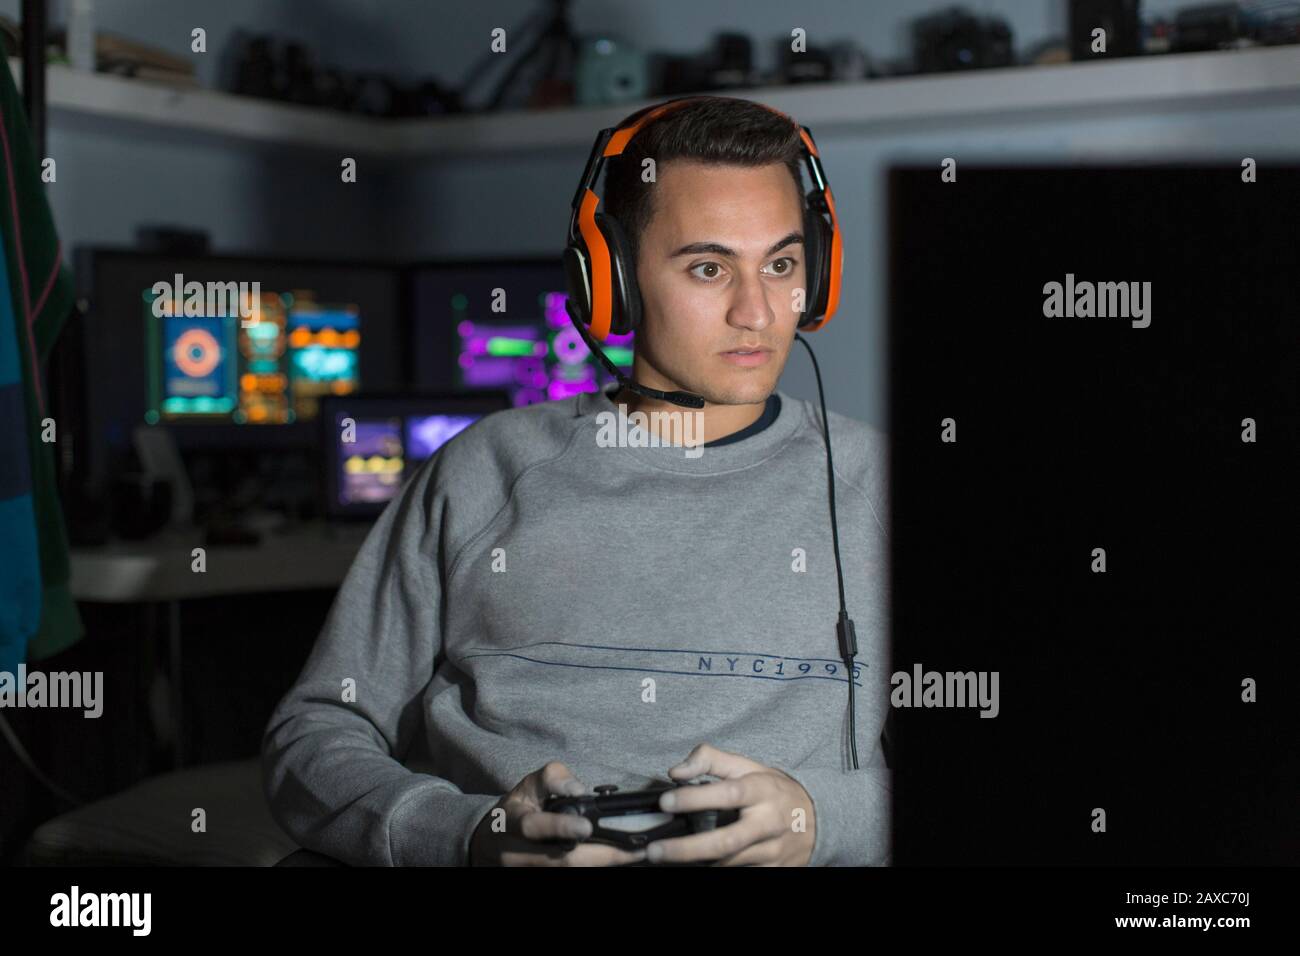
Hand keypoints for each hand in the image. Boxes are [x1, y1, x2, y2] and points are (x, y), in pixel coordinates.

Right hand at [468, 761, 648, 866]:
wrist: (493, 842)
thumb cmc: (518, 807)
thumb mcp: (528, 784)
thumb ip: (554, 779)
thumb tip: (580, 790)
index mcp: (512, 822)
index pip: (532, 826)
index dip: (559, 827)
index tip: (587, 826)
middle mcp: (517, 853)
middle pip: (562, 861)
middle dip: (600, 856)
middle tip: (634, 849)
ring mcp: (529, 871)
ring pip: (569, 870)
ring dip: (604, 863)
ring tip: (635, 853)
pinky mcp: (542, 876)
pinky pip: (569, 874)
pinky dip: (597, 866)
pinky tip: (619, 858)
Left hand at [646, 743, 815, 865]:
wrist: (820, 819)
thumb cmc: (774, 789)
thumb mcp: (748, 766)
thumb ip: (710, 760)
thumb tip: (676, 771)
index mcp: (762, 791)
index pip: (728, 793)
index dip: (695, 797)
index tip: (665, 801)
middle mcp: (769, 823)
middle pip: (726, 841)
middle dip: (687, 849)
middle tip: (654, 851)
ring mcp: (772, 851)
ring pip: (729, 863)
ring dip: (696, 863)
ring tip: (664, 858)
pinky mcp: (773, 870)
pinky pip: (739, 874)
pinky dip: (715, 870)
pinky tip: (694, 865)